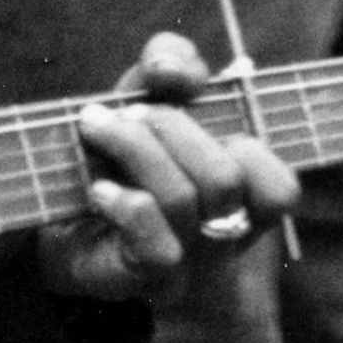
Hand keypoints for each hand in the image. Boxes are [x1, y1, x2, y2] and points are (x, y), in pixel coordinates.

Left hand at [42, 34, 303, 306]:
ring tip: (95, 128)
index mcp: (242, 189)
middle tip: (121, 113)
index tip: (168, 75)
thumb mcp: (144, 102)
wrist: (65, 237)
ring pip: (185, 198)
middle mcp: (224, 230)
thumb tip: (174, 65)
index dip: (239, 119)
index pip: (276, 176)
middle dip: (169, 127)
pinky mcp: (147, 276)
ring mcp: (189, 258)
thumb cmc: (114, 162)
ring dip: (136, 150)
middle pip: (224, 175)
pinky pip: (158, 246)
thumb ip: (166, 71)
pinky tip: (99, 190)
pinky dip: (127, 205)